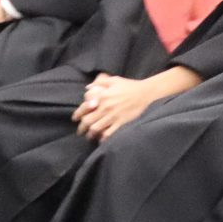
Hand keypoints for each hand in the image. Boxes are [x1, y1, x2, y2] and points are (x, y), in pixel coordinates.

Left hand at [74, 68, 200, 140]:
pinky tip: (101, 140)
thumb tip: (87, 88)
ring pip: (96, 129)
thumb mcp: (114, 80)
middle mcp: (105, 108)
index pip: (84, 108)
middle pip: (88, 121)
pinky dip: (103, 139)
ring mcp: (113, 117)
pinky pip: (109, 134)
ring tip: (89, 136)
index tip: (75, 119)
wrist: (147, 94)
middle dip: (82, 128)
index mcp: (102, 96)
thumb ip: (99, 83)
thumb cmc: (130, 86)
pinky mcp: (121, 124)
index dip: (77, 114)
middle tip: (80, 131)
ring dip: (90, 134)